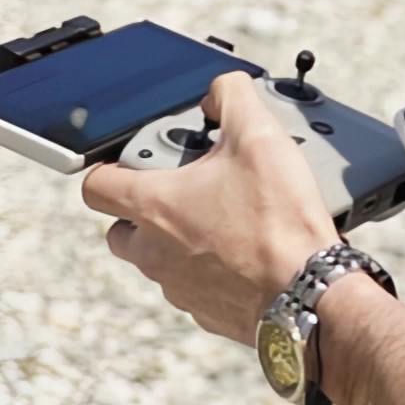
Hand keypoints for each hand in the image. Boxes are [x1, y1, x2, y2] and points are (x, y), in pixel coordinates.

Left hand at [80, 71, 345, 341]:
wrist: (309, 291)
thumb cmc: (278, 219)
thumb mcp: (259, 135)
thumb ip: (231, 97)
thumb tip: (219, 91)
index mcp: (154, 207)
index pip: (96, 185)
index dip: (108, 166)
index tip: (134, 160)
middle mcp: (154, 253)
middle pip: (121, 229)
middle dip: (143, 209)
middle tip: (185, 190)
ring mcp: (178, 287)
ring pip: (157, 260)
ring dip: (178, 240)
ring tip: (224, 218)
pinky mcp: (206, 313)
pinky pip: (193, 287)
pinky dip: (209, 270)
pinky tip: (245, 251)